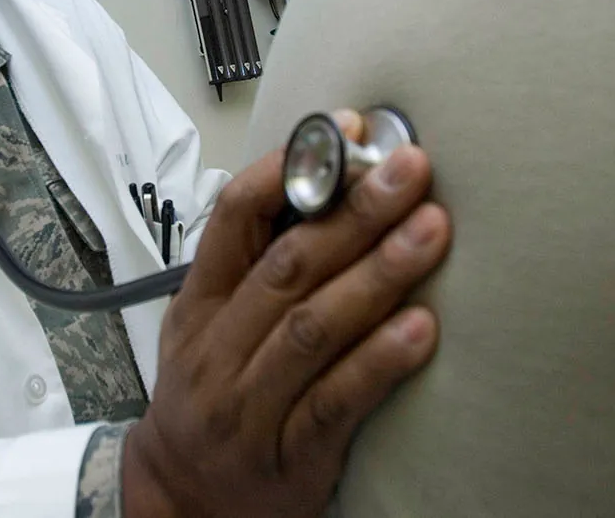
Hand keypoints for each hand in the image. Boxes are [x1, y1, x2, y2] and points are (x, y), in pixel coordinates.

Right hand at [123, 111, 450, 517]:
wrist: (182, 496)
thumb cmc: (209, 394)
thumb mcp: (207, 321)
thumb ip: (258, 262)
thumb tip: (334, 181)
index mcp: (199, 303)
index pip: (234, 218)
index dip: (290, 170)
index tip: (347, 133)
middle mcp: (218, 350)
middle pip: (288, 266)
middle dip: (354, 211)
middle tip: (409, 170)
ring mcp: (249, 406)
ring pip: (314, 328)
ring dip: (377, 274)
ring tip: (431, 231)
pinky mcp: (290, 456)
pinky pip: (337, 402)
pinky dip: (379, 361)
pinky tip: (422, 328)